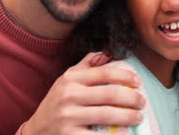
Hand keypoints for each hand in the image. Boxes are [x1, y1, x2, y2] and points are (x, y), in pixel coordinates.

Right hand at [22, 52, 144, 134]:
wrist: (36, 130)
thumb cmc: (57, 103)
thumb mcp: (67, 80)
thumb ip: (86, 65)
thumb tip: (108, 52)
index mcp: (71, 79)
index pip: (104, 73)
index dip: (125, 76)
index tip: (138, 82)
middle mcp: (69, 96)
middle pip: (110, 94)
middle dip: (132, 98)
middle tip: (142, 102)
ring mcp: (68, 117)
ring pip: (108, 115)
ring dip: (128, 116)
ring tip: (138, 117)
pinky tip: (126, 134)